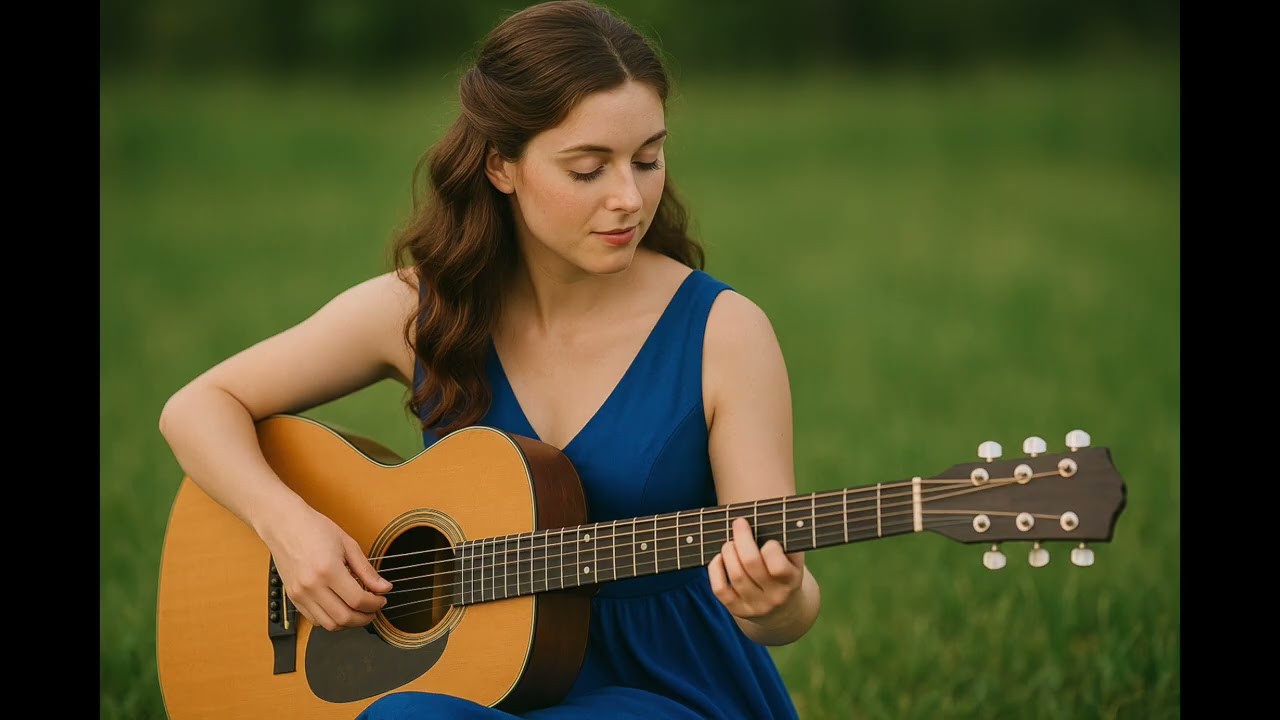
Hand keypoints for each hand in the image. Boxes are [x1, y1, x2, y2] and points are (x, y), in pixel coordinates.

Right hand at [260, 504, 391, 631]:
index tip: (382, 599)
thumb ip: (367, 570)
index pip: (358, 600)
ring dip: (348, 622)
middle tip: (374, 609)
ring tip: (359, 611)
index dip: (375, 604)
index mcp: (328, 570)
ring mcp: (300, 594)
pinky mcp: (293, 597)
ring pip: (329, 624)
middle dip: (365, 617)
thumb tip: (384, 587)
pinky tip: (340, 608)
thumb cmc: (315, 529)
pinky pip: (314, 620)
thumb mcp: (348, 544)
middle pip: (344, 618)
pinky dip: (331, 620)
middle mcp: (312, 586)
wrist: (284, 524)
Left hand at [708, 517, 804, 622]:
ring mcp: (754, 606)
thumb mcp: (794, 560)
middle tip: (739, 523)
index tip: (769, 541)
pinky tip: (721, 558)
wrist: (784, 610)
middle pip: (751, 564)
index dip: (770, 548)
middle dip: (742, 538)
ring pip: (735, 575)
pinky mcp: (736, 609)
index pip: (777, 566)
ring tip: (731, 542)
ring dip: (729, 551)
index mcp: (791, 582)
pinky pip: (719, 589)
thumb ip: (786, 541)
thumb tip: (769, 515)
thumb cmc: (786, 572)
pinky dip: (715, 569)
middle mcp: (773, 597)